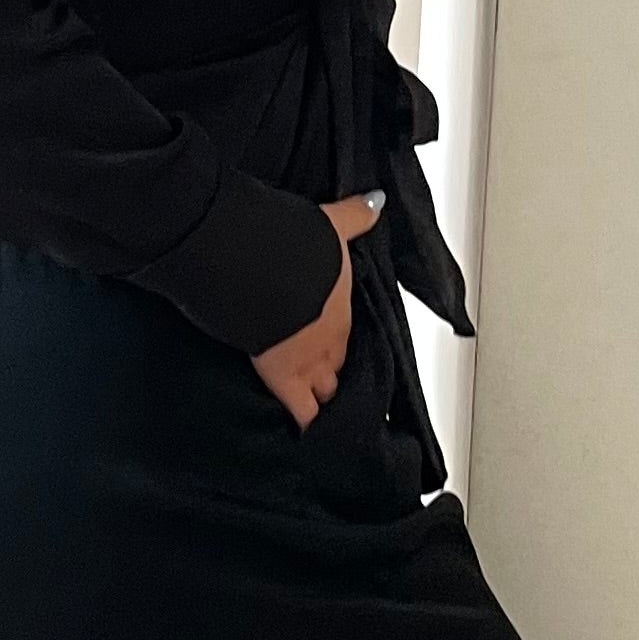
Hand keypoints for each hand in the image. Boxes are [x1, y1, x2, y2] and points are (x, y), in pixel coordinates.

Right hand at [251, 193, 383, 429]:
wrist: (261, 259)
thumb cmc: (289, 238)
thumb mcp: (329, 222)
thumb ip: (353, 215)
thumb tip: (377, 202)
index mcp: (340, 299)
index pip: (346, 328)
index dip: (341, 337)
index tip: (336, 342)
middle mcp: (331, 332)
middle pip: (338, 359)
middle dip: (334, 368)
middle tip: (328, 377)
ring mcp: (309, 357)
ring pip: (325, 386)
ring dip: (324, 394)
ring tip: (323, 408)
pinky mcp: (283, 375)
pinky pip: (302, 409)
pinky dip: (306, 423)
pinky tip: (308, 437)